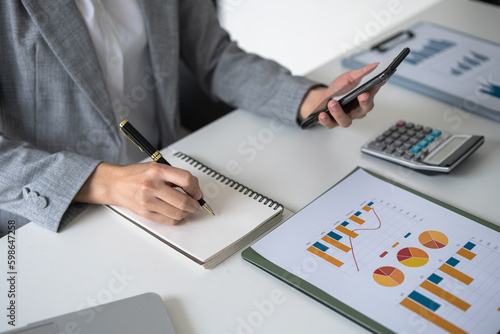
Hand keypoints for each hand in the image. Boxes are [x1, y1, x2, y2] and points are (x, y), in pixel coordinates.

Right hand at [75, 162, 203, 224]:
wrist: (117, 184)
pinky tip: (176, 212)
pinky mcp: (146, 213)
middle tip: (196, 204)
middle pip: (183, 201)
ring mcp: (148, 201)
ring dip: (187, 213)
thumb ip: (176, 175)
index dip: (195, 188)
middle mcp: (152, 186)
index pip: (186, 179)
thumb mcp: (157, 167)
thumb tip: (195, 188)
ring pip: (177, 213)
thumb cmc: (138, 175)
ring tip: (187, 208)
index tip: (196, 192)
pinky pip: (169, 221)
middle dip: (194, 205)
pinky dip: (177, 218)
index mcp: (157, 171)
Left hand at [299, 63, 382, 128]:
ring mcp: (345, 117)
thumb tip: (375, 65)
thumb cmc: (339, 89)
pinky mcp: (333, 122)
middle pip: (364, 109)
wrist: (323, 97)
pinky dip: (326, 120)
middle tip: (362, 95)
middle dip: (365, 102)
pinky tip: (322, 114)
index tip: (380, 80)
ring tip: (332, 103)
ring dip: (339, 113)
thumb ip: (362, 73)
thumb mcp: (350, 77)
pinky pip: (330, 124)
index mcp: (364, 98)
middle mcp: (357, 110)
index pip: (373, 92)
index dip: (377, 87)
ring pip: (346, 121)